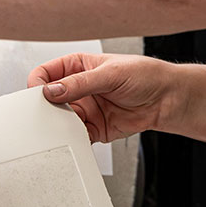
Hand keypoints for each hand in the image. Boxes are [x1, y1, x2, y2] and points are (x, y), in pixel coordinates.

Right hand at [28, 53, 182, 142]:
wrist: (167, 99)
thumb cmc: (145, 75)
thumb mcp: (111, 73)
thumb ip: (80, 83)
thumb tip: (53, 90)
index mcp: (78, 66)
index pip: (46, 73)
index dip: (39, 83)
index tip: (38, 94)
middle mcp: (78, 88)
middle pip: (49, 100)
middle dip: (45, 108)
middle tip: (47, 114)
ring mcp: (85, 109)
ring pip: (59, 120)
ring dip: (58, 125)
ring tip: (63, 126)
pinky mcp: (93, 128)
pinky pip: (75, 136)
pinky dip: (71, 140)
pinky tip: (74, 138)